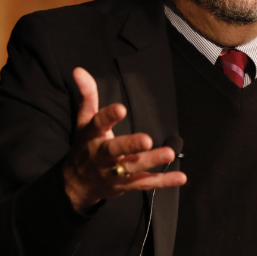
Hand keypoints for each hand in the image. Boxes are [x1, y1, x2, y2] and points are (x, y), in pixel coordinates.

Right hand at [63, 67, 186, 211]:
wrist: (76, 184)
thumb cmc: (84, 145)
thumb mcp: (84, 120)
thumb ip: (87, 95)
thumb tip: (79, 70)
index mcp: (92, 136)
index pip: (98, 123)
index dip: (109, 116)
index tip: (121, 108)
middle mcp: (101, 155)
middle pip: (114, 150)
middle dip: (130, 145)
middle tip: (147, 140)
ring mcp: (113, 172)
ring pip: (132, 167)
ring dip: (151, 161)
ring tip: (169, 153)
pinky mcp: (125, 185)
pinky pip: (145, 183)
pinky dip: (162, 181)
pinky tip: (180, 177)